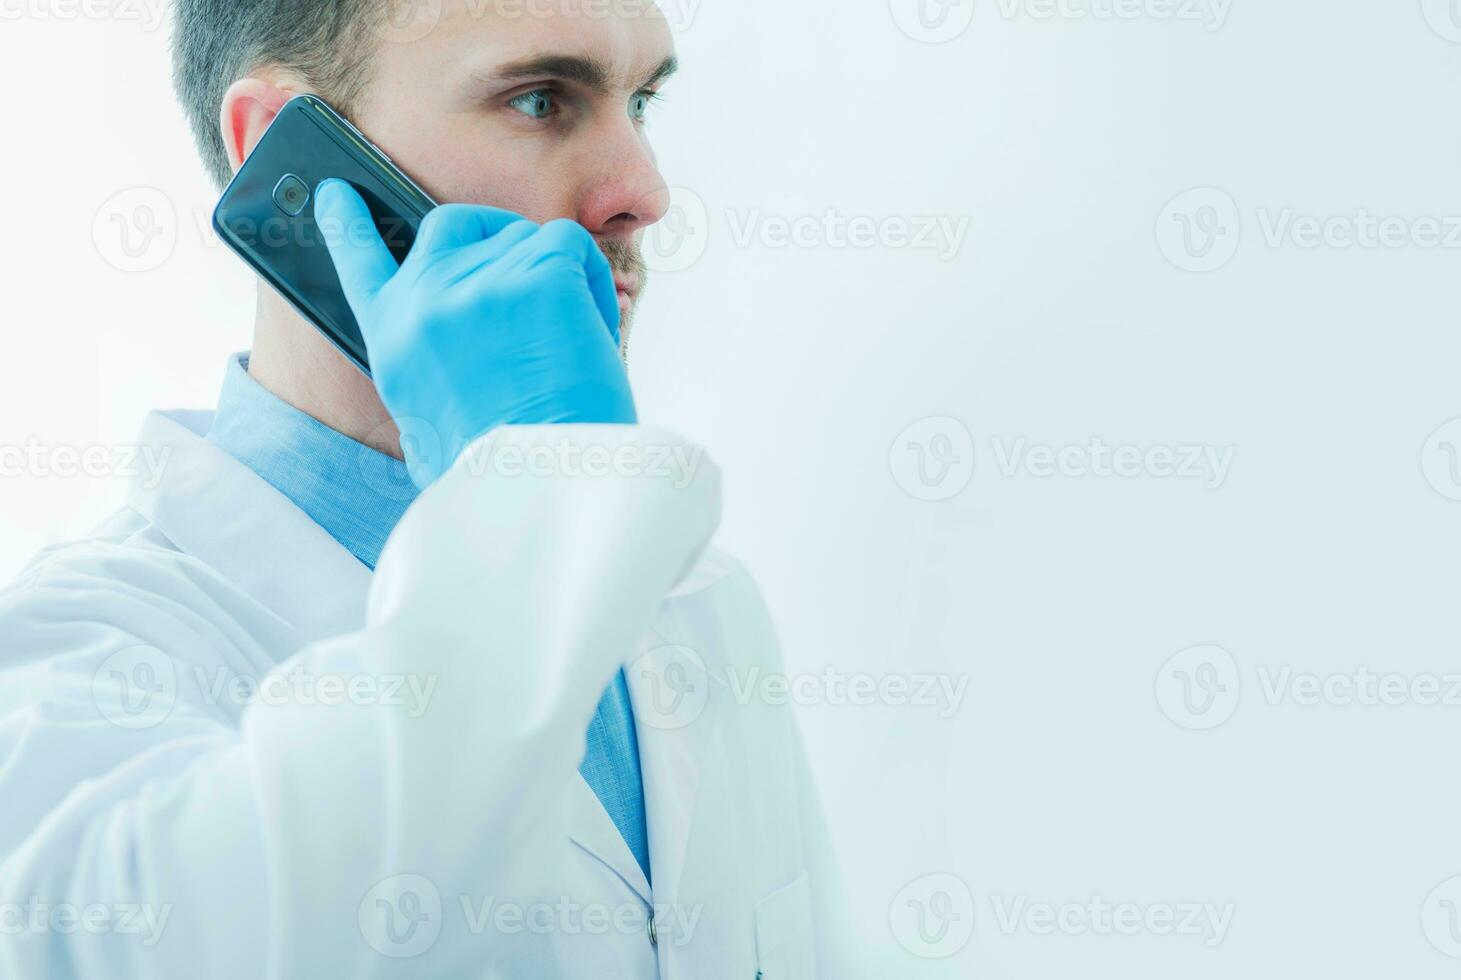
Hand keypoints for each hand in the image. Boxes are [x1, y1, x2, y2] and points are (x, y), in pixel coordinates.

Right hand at [315, 179, 635, 488]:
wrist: (542, 486)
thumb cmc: (495, 473)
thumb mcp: (425, 424)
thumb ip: (427, 365)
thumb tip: (456, 353)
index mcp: (391, 339)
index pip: (358, 260)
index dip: (348, 223)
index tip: (338, 193)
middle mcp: (424, 298)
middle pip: (451, 224)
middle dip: (489, 235)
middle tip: (526, 275)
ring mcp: (480, 280)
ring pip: (526, 240)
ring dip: (555, 281)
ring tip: (567, 346)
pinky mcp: (538, 274)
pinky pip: (569, 245)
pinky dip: (589, 279)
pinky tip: (590, 328)